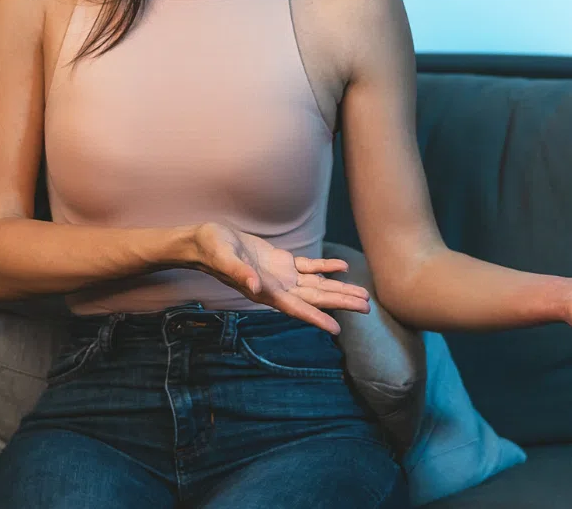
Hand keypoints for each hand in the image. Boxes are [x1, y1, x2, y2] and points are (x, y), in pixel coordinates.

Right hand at [189, 223, 371, 333]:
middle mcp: (277, 288)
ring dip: (339, 289)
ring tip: (363, 295)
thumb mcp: (224, 258)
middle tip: (367, 307)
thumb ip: (239, 273)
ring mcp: (281, 276)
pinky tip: (342, 267)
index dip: (316, 318)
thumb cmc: (212, 250)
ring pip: (317, 286)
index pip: (295, 308)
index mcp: (265, 291)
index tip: (336, 329)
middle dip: (340, 303)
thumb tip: (255, 287)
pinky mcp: (281, 263)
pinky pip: (308, 267)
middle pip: (315, 299)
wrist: (205, 242)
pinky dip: (326, 268)